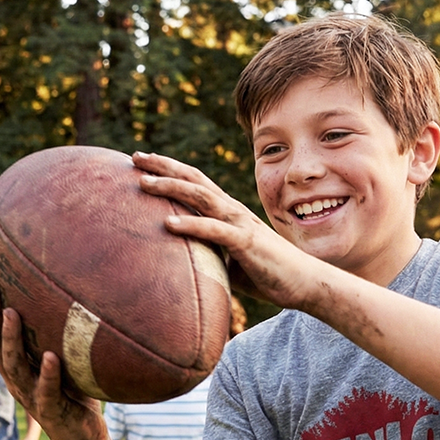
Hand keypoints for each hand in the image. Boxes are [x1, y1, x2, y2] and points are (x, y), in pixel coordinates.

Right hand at [0, 283, 107, 439]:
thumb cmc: (77, 397)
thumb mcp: (67, 363)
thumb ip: (62, 339)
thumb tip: (73, 300)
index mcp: (18, 370)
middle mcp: (19, 382)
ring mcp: (33, 397)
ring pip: (16, 366)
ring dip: (12, 339)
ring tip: (12, 313)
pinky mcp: (52, 412)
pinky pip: (48, 391)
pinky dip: (49, 374)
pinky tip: (52, 357)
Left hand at [132, 151, 314, 309]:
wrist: (305, 283)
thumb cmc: (268, 273)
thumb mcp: (230, 261)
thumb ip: (209, 253)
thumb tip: (183, 261)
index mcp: (228, 213)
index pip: (196, 182)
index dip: (170, 169)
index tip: (143, 162)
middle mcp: (233, 211)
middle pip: (194, 180)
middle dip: (163, 166)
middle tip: (134, 157)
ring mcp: (240, 225)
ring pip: (201, 197)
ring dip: (171, 188)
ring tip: (143, 183)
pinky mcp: (246, 244)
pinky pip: (214, 231)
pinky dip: (190, 225)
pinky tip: (167, 224)